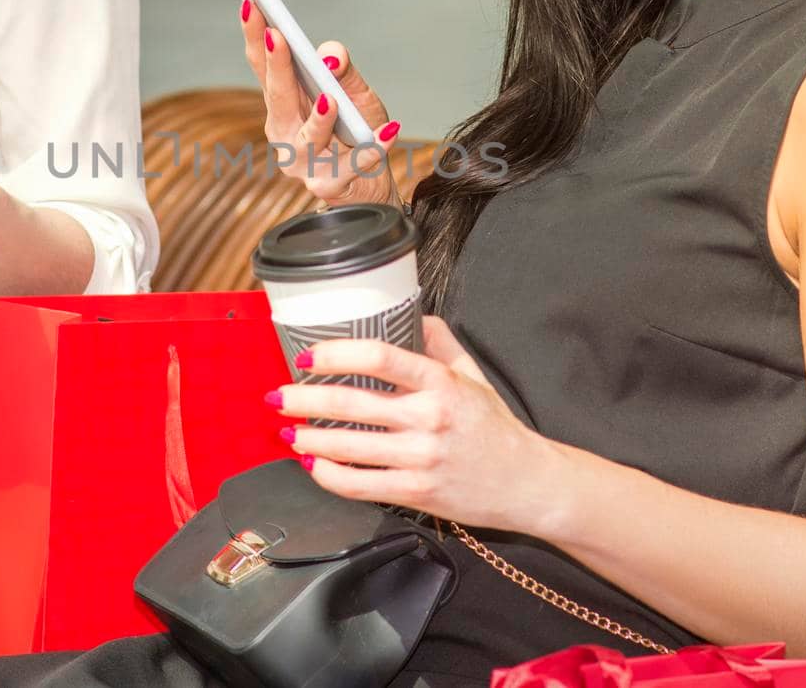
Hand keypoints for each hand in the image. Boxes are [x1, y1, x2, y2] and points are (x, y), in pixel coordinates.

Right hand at [238, 0, 399, 205]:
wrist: (373, 184)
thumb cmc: (358, 132)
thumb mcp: (356, 92)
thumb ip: (342, 69)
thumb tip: (329, 57)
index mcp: (284, 105)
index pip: (264, 67)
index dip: (255, 36)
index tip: (250, 4)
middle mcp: (284, 133)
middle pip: (277, 98)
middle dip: (276, 66)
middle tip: (276, 36)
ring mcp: (303, 163)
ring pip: (308, 138)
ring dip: (318, 119)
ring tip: (329, 99)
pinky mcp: (329, 185)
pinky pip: (353, 165)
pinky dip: (371, 149)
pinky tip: (388, 132)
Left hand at [269, 317, 565, 534]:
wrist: (526, 482)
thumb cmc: (495, 428)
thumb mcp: (473, 376)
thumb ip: (441, 343)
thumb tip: (413, 314)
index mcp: (440, 383)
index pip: (380, 357)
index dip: (336, 353)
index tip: (308, 356)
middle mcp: (429, 418)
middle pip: (351, 404)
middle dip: (304, 399)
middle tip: (279, 395)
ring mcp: (421, 458)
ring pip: (348, 447)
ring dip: (308, 437)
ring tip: (287, 429)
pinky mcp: (416, 492)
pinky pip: (359, 485)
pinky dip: (328, 474)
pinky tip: (313, 463)